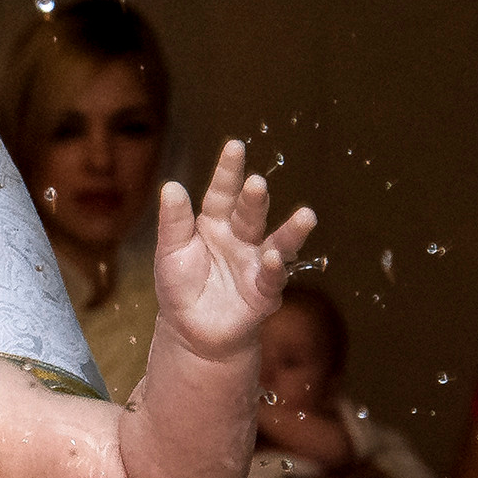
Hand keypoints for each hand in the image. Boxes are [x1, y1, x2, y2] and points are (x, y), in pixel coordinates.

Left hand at [155, 142, 315, 358]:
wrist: (191, 331)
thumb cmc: (180, 287)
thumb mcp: (170, 251)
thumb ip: (174, 222)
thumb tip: (171, 186)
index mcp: (215, 223)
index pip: (222, 193)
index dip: (228, 172)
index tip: (235, 146)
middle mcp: (240, 238)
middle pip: (250, 214)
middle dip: (255, 199)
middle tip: (257, 183)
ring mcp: (255, 264)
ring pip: (277, 242)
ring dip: (291, 231)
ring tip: (307, 215)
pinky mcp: (264, 292)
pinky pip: (272, 278)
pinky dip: (275, 269)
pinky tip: (274, 258)